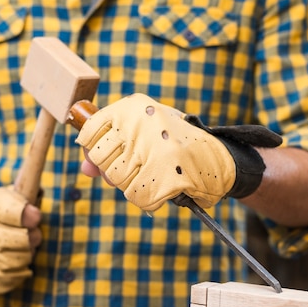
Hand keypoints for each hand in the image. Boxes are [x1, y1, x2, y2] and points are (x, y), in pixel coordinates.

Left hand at [76, 93, 280, 210]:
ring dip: (134, 185)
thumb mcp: (141, 137)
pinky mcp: (166, 174)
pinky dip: (148, 200)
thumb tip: (85, 169)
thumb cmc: (175, 146)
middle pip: (100, 160)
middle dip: (116, 171)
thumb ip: (109, 150)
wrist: (223, 159)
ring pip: (116, 180)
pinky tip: (163, 188)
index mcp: (133, 106)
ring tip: (155, 175)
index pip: (89, 133)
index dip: (96, 151)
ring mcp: (154, 148)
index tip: (116, 154)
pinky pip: (136, 197)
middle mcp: (141, 122)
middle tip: (142, 166)